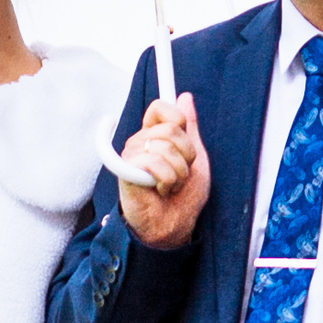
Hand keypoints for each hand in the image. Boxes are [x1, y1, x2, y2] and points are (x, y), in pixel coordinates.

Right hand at [114, 92, 210, 249]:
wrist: (175, 225)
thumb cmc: (184, 196)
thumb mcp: (196, 157)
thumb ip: (190, 128)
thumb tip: (185, 97)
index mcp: (153, 135)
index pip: (160, 107)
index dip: (178, 119)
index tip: (185, 139)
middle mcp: (139, 142)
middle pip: (170, 129)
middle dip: (186, 155)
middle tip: (179, 173)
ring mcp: (130, 156)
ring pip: (165, 147)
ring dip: (178, 172)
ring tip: (170, 184)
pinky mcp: (126, 171)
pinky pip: (154, 163)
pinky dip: (167, 180)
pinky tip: (160, 190)